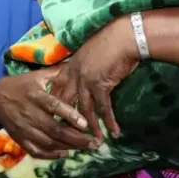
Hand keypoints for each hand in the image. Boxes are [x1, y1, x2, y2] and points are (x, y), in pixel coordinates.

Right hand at [0, 65, 96, 158]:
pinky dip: (51, 155)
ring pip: (48, 142)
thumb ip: (56, 73)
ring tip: (86, 147)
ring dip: (68, 147)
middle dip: (76, 138)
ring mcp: (24, 129)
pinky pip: (36, 151)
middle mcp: (30, 113)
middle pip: (54, 129)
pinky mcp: (20, 139)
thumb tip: (75, 66)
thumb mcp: (38, 75)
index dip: (69, 115)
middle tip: (95, 142)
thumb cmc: (22, 84)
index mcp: (35, 95)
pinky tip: (65, 154)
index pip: (53, 106)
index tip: (85, 124)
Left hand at [50, 16, 138, 140]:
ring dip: (90, 128)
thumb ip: (84, 66)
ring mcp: (85, 80)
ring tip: (93, 142)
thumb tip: (85, 76)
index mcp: (70, 66)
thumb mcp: (90, 53)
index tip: (53, 119)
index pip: (56, 89)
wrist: (125, 35)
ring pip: (83, 110)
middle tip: (70, 138)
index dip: (54, 105)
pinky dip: (109, 122)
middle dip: (67, 122)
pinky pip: (103, 108)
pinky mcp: (100, 84)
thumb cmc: (111, 41)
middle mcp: (74, 74)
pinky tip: (114, 132)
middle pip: (65, 103)